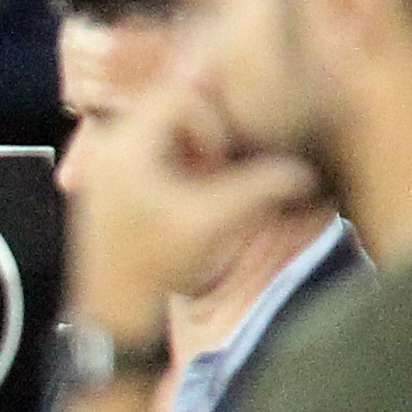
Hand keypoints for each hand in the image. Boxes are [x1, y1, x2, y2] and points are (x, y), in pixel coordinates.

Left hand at [68, 64, 324, 341]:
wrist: (111, 316)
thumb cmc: (157, 267)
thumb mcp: (213, 221)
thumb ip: (261, 187)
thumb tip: (307, 172)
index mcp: (125, 146)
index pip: (178, 95)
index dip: (212, 119)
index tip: (221, 159)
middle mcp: (107, 146)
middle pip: (168, 104)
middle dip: (204, 128)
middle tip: (219, 163)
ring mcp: (104, 164)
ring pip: (160, 126)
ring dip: (193, 143)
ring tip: (208, 176)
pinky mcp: (109, 184)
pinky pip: (149, 148)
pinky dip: (177, 157)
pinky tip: (192, 186)